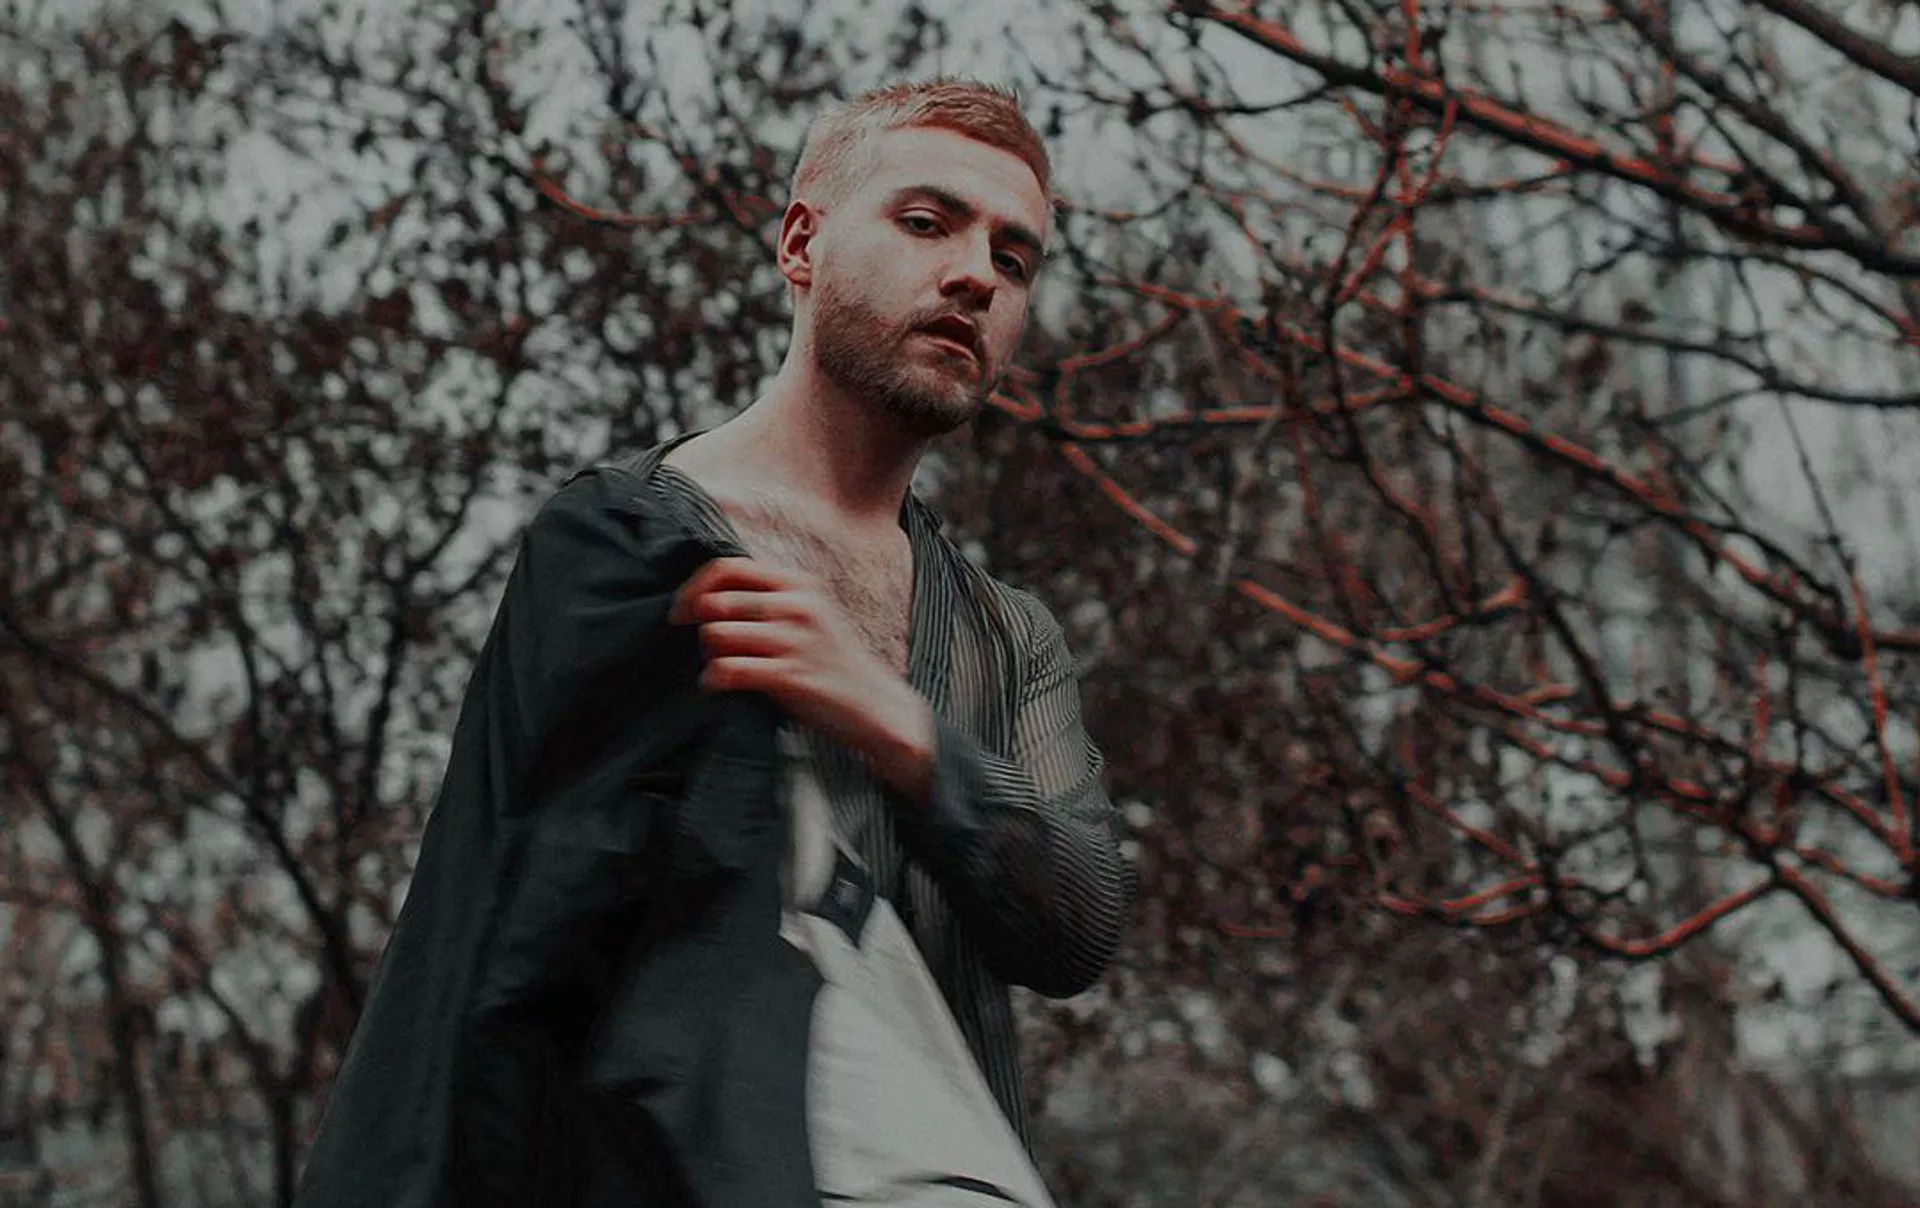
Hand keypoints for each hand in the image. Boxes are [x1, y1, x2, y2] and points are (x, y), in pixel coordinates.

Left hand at [668, 557, 924, 769]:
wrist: (874, 704)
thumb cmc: (831, 661)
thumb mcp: (807, 615)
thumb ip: (767, 600)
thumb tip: (704, 600)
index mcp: (798, 584)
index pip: (728, 568)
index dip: (694, 588)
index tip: (681, 611)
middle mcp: (797, 606)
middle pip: (716, 602)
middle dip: (699, 627)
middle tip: (707, 648)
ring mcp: (795, 640)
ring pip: (717, 634)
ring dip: (708, 654)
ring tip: (720, 667)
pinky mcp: (791, 676)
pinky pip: (728, 669)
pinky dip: (713, 678)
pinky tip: (717, 685)